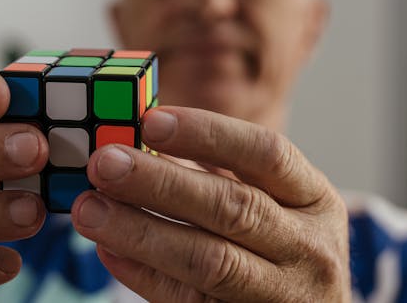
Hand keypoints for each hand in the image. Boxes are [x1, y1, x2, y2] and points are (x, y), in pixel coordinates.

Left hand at [72, 107, 350, 301]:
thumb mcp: (283, 206)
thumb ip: (230, 175)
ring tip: (91, 208)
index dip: (208, 133)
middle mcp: (309, 248)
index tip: (151, 121)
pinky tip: (109, 250)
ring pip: (208, 260)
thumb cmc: (288, 251)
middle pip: (233, 208)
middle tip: (106, 163)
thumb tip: (147, 138)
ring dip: (142, 231)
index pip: (267, 154)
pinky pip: (188, 302)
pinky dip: (144, 275)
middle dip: (162, 182)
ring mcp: (283, 296)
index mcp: (316, 200)